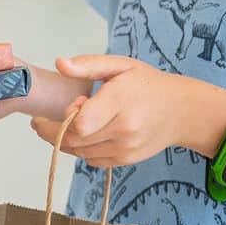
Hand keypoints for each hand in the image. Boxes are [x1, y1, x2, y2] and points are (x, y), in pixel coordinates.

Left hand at [39, 54, 225, 167]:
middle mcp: (124, 129)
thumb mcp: (121, 65)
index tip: (71, 104)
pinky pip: (92, 160)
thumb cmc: (149, 84)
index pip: (80, 123)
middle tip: (43, 121)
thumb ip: (89, 64)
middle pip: (75, 140)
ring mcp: (126, 148)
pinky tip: (85, 136)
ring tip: (64, 125)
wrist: (182, 111)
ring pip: (80, 153)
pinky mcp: (127, 160)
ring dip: (66, 141)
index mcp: (120, 101)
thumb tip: (60, 64)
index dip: (66, 116)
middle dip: (53, 131)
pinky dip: (82, 150)